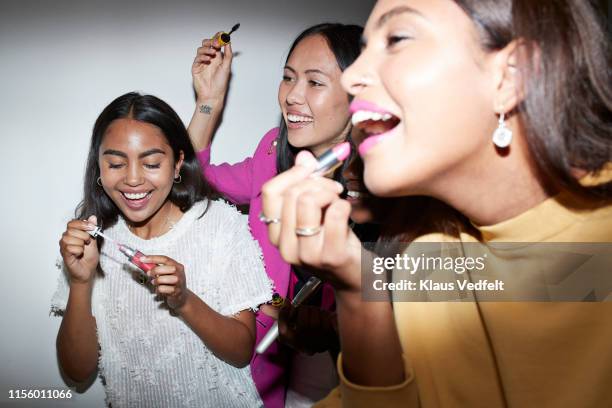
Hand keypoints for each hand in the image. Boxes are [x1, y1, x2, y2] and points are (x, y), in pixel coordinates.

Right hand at [59, 215, 99, 283]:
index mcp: (73, 234)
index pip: (72, 223)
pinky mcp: (64, 254)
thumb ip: (92, 230)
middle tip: (87, 242)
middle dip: (84, 235)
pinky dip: (78, 251)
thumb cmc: (89, 257)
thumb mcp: (93, 241)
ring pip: (69, 238)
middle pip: (71, 230)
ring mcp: (63, 246)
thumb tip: (93, 217)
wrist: (88, 271)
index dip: (82, 224)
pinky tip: (78, 255)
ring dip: (81, 244)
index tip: (92, 228)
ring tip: (83, 250)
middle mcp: (66, 238)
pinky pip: (70, 248)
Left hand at [141, 255, 187, 309]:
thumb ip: (158, 267)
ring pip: (162, 279)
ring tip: (155, 282)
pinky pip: (162, 289)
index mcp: (178, 266)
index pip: (165, 259)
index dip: (152, 258)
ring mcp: (179, 282)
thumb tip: (145, 263)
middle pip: (165, 268)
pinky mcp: (176, 292)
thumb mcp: (168, 273)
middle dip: (154, 270)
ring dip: (156, 281)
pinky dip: (158, 289)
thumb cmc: (172, 283)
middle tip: (149, 273)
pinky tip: (160, 289)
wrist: (182, 296)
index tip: (142, 259)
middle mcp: (179, 273)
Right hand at [192, 33, 232, 101]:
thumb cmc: (220, 83)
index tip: (222, 33)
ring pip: (201, 49)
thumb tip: (228, 42)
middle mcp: (209, 58)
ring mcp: (202, 62)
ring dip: (207, 49)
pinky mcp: (196, 67)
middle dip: (211, 42)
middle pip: (207, 44)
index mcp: (217, 57)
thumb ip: (228, 54)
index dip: (218, 37)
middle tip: (216, 44)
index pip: (216, 43)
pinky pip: (197, 58)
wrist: (213, 94)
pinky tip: (207, 60)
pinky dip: (202, 57)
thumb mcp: (227, 67)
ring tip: (212, 54)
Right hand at [261, 151, 362, 291]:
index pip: (270, 193)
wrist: (356, 279)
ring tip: (338, 202)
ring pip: (308, 201)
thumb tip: (303, 156)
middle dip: (318, 183)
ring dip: (329, 193)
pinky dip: (344, 205)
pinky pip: (335, 213)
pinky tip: (347, 214)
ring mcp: (306, 255)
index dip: (292, 173)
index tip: (311, 169)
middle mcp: (285, 247)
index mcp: (276, 234)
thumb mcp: (315, 214)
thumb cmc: (335, 242)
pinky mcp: (330, 257)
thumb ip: (306, 184)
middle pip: (292, 194)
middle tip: (333, 190)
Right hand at [278, 303, 338, 354]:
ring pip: (314, 317)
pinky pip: (325, 317)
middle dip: (303, 310)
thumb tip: (263, 308)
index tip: (286, 304)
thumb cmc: (311, 325)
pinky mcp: (332, 336)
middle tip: (305, 310)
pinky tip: (324, 318)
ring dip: (314, 310)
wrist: (334, 335)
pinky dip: (324, 314)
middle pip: (301, 322)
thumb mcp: (294, 320)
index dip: (283, 316)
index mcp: (295, 344)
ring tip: (315, 314)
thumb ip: (279, 314)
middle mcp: (307, 347)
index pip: (284, 333)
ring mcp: (320, 343)